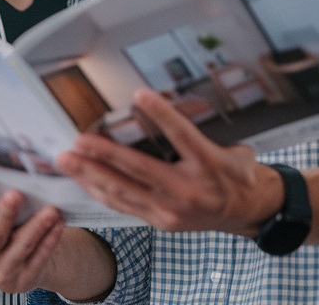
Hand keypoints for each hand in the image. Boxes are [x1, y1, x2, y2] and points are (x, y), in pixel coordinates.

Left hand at [57, 88, 283, 235]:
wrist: (250, 213)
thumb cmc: (238, 175)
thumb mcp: (234, 149)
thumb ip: (206, 131)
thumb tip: (178, 104)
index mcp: (209, 165)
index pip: (181, 135)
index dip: (161, 114)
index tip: (139, 95)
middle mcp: (188, 191)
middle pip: (138, 170)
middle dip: (102, 155)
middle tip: (76, 141)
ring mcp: (171, 211)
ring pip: (123, 192)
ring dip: (91, 175)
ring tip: (68, 161)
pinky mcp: (161, 222)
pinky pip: (124, 206)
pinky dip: (101, 191)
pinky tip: (84, 180)